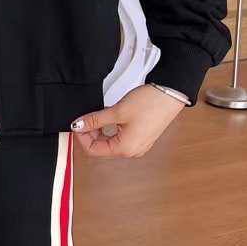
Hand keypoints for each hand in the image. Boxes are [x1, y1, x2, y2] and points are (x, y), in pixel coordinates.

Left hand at [71, 84, 186, 157]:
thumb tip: (78, 125)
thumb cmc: (149, 103)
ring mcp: (138, 145)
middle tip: (84, 118)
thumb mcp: (116, 111)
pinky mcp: (141, 137)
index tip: (77, 124)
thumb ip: (95, 120)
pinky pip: (120, 138)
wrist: (169, 94)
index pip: (93, 150)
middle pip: (102, 148)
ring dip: (99, 131)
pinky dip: (110, 130)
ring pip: (110, 142)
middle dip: (90, 134)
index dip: (82, 137)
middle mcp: (132, 151)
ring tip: (95, 116)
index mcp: (125, 149)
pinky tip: (107, 118)